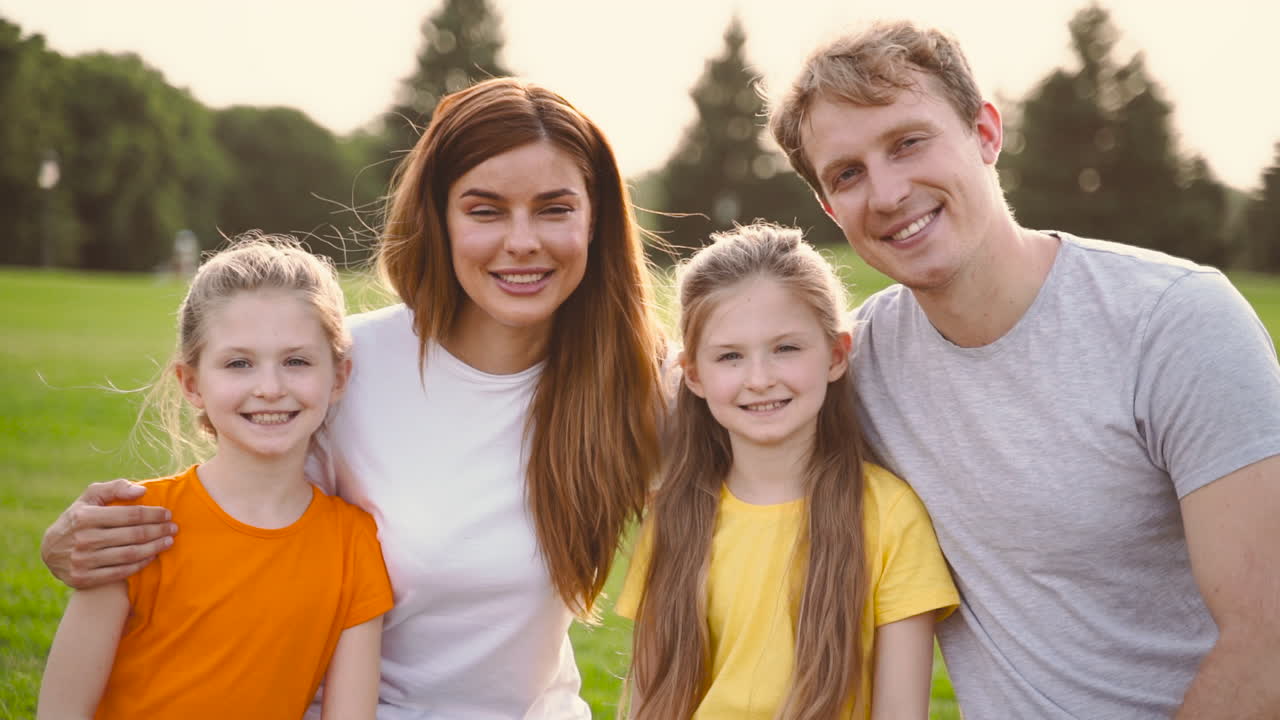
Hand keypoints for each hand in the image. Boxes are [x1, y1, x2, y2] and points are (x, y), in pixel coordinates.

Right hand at [41, 479, 176, 588]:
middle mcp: (83, 539)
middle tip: (174, 528)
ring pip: (130, 554)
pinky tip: (153, 556)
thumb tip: (142, 490)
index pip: (130, 515)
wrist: (51, 551)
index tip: (167, 514)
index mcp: (85, 517)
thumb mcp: (90, 498)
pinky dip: (141, 564)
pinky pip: (121, 572)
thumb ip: (115, 488)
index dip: (153, 514)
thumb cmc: (79, 518)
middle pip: (134, 535)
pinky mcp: (84, 578)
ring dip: (155, 548)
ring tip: (169, 541)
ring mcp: (83, 561)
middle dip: (159, 530)